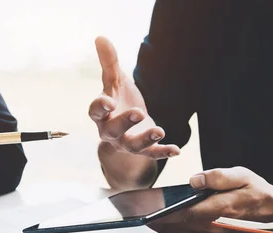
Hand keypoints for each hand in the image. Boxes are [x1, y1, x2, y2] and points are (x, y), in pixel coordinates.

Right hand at [88, 36, 179, 158]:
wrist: (126, 126)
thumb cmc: (118, 99)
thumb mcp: (115, 81)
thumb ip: (109, 62)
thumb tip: (101, 37)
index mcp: (102, 113)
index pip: (95, 111)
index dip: (100, 107)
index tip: (109, 101)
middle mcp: (110, 131)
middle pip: (113, 130)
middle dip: (125, 122)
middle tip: (139, 113)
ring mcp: (125, 142)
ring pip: (132, 145)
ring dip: (145, 139)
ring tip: (160, 130)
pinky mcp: (142, 150)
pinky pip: (150, 154)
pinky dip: (163, 152)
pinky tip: (176, 150)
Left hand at [148, 167, 272, 232]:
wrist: (271, 210)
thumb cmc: (255, 190)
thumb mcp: (241, 175)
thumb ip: (217, 177)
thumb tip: (194, 180)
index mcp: (222, 209)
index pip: (186, 213)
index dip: (164, 212)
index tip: (146, 209)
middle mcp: (216, 228)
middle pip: (179, 226)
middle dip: (156, 220)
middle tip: (136, 214)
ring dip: (161, 228)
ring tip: (142, 218)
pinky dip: (171, 231)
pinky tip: (159, 224)